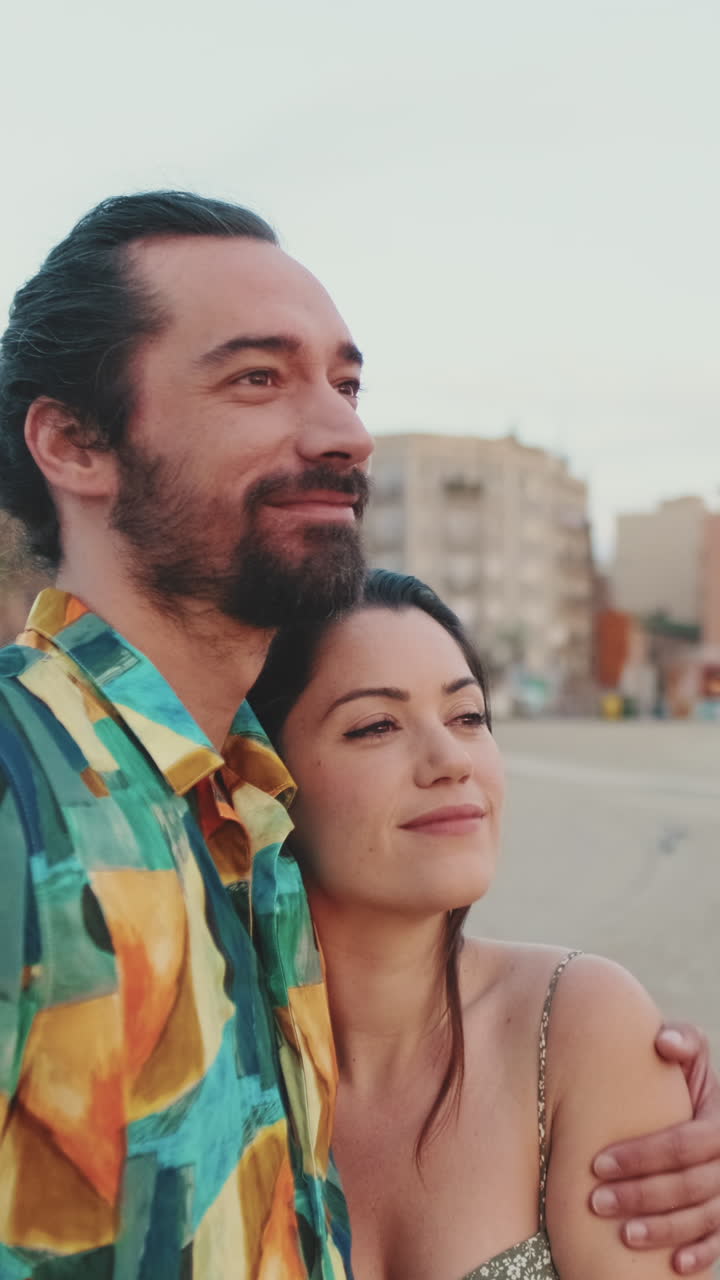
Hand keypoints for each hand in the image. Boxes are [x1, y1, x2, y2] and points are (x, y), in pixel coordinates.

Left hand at [590, 1022, 719, 1274]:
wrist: (694, 1101)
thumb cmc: (679, 1075)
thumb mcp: (688, 1053)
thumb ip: (682, 1040)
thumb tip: (663, 1042)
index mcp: (719, 1119)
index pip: (686, 1144)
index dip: (644, 1156)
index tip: (598, 1163)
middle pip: (692, 1185)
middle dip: (643, 1195)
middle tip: (597, 1201)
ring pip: (704, 1218)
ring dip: (664, 1230)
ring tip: (623, 1235)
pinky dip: (700, 1254)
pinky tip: (674, 1264)